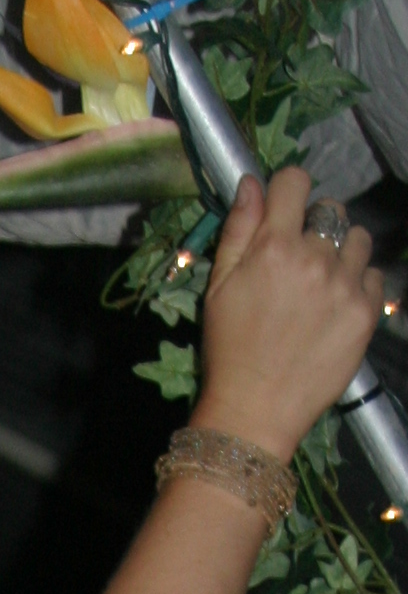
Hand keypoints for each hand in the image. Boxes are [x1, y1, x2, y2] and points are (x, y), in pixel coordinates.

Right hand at [194, 164, 382, 462]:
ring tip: (322, 286)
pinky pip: (374, 276)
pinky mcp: (365, 312)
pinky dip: (359, 285)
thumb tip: (252, 183)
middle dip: (315, 228)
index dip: (288, 192)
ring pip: (357, 239)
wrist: (254, 412)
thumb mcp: (218, 288)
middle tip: (299, 264)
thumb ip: (238, 230)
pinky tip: (336, 308)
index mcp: (274, 247)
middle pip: (330, 210)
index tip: (284, 212)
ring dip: (342, 253)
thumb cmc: (229, 352)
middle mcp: (314, 258)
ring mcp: (344, 285)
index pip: (295, 181)